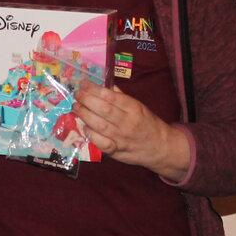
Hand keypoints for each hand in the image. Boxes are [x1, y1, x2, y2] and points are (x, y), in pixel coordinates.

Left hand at [74, 83, 190, 180]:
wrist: (160, 147)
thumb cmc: (147, 123)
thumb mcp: (138, 106)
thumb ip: (121, 96)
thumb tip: (104, 85)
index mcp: (133, 108)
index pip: (110, 96)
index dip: (94, 89)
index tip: (83, 83)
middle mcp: (127, 122)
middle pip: (103, 109)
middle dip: (86, 100)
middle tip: (76, 94)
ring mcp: (121, 138)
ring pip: (99, 125)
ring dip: (84, 115)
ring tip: (75, 107)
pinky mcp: (116, 151)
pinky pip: (100, 143)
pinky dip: (90, 134)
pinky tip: (84, 127)